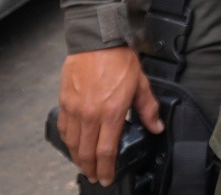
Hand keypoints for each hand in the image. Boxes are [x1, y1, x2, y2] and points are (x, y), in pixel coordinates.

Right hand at [57, 46, 163, 184]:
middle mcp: (91, 115)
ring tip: (84, 166)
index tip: (107, 178)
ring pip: (73, 144)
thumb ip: (148, 109)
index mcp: (112, 113)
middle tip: (95, 177)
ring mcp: (75, 109)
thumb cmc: (119, 60)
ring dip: (78, 159)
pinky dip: (67, 141)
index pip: (106, 151)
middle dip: (91, 169)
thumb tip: (156, 127)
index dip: (106, 169)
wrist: (97, 41)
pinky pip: (64, 128)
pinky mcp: (64, 102)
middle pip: (87, 153)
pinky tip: (72, 145)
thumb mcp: (141, 84)